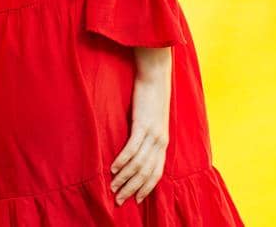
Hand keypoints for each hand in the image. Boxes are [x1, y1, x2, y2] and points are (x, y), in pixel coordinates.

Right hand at [110, 57, 170, 204]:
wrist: (156, 75)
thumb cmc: (151, 96)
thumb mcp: (152, 120)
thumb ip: (147, 135)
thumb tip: (137, 147)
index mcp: (163, 142)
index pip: (156, 173)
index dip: (147, 188)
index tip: (137, 200)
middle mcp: (160, 141)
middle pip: (147, 173)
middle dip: (133, 189)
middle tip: (120, 200)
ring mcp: (152, 133)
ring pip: (139, 164)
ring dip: (125, 178)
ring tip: (113, 187)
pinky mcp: (143, 123)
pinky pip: (132, 148)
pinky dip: (122, 160)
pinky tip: (113, 168)